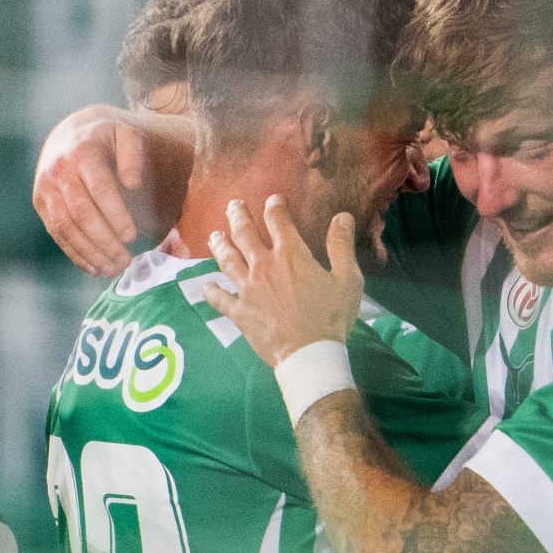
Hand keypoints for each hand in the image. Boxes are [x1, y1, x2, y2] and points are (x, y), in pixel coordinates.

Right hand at [35, 106, 156, 274]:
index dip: (115, 214)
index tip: (132, 236)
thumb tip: (132, 182)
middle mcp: (59, 170)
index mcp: (82, 151)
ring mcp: (46, 188)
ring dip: (90, 253)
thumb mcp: (126, 135)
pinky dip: (76, 254)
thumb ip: (134, 154)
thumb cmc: (107, 141)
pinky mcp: (41, 204)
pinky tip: (95, 267)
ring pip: (66, 228)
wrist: (71, 136)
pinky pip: (57, 234)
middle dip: (104, 240)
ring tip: (113, 269)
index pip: (99, 187)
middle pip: (81, 212)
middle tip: (125, 260)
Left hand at [209, 196, 363, 368]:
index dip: (274, 206)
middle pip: (245, 234)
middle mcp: (264, 266)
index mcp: (290, 254)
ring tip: (214, 235)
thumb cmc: (330, 317)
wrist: (308, 353)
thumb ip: (341, 245)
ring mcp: (248, 289)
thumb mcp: (347, 278)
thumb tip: (342, 217)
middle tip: (233, 205)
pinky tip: (205, 286)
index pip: (278, 220)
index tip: (272, 199)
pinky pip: (219, 299)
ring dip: (220, 245)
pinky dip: (211, 291)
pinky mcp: (239, 312)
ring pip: (227, 260)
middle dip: (238, 216)